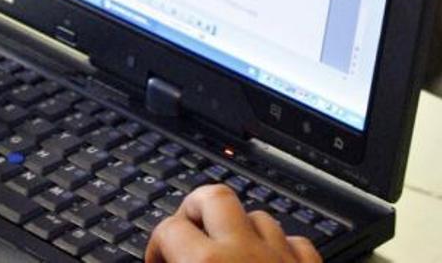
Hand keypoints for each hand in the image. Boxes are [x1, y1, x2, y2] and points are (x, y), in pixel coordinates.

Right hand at [145, 185, 321, 262]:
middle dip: (196, 208)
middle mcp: (246, 252)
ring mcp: (283, 259)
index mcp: (207, 262)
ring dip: (238, 226)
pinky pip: (298, 243)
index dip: (156, 244)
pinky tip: (269, 260)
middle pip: (215, 197)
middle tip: (186, 233)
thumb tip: (161, 261)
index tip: (157, 261)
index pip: (168, 230)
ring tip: (226, 249)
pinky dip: (280, 247)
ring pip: (259, 215)